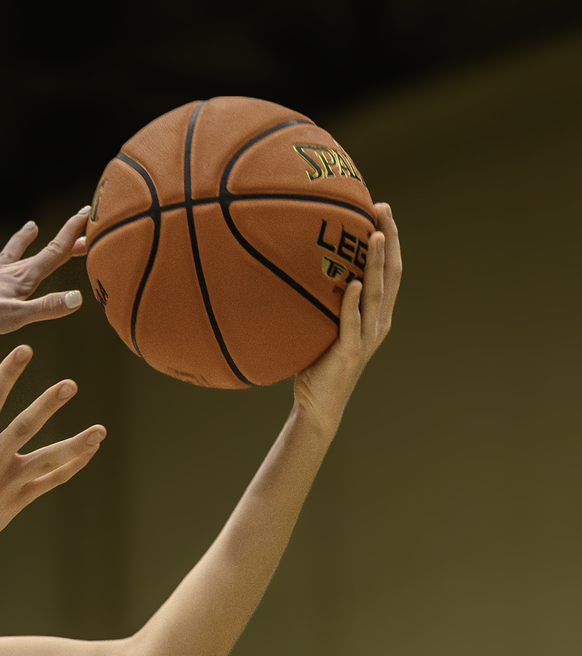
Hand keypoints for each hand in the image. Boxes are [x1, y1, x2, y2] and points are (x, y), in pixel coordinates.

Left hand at [0, 209, 91, 339]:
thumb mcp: (16, 317)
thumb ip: (46, 308)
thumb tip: (77, 298)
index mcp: (21, 279)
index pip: (53, 253)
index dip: (73, 235)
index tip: (88, 214)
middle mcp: (4, 271)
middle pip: (37, 253)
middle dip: (60, 241)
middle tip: (77, 228)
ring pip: (5, 253)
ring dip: (20, 240)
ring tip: (31, 226)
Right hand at [0, 344, 105, 556]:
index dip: (7, 373)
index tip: (25, 350)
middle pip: (23, 428)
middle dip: (47, 405)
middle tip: (70, 385)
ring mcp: (4, 484)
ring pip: (45, 461)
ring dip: (74, 445)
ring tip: (99, 431)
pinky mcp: (15, 502)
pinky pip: (48, 483)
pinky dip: (71, 468)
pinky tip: (90, 450)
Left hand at [293, 203, 401, 432]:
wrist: (318, 404)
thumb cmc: (319, 361)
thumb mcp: (327, 324)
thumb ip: (328, 299)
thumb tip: (307, 264)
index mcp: (377, 313)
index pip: (390, 269)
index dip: (391, 238)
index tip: (381, 209)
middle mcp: (378, 322)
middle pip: (391, 273)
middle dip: (390, 239)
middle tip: (382, 208)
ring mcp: (366, 337)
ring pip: (375, 293)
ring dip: (376, 263)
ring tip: (375, 235)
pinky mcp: (350, 352)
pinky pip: (351, 323)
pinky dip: (352, 303)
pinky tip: (352, 283)